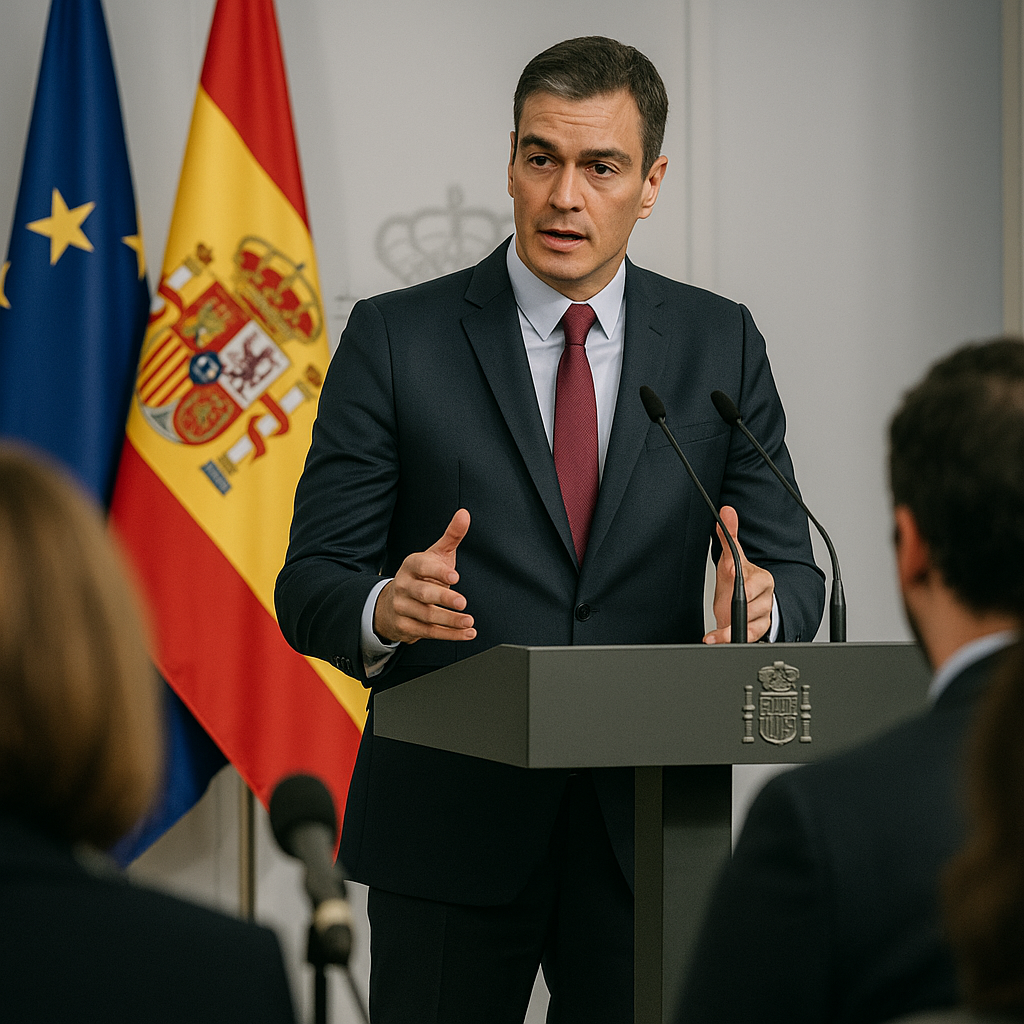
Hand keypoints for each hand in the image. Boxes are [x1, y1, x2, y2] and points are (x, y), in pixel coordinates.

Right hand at [373, 509, 476, 644]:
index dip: (438, 571)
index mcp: (411, 565)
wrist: (393, 603)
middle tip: (463, 602)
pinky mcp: (406, 626)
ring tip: (469, 621)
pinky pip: (428, 632)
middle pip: (423, 593)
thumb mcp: (435, 555)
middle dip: (443, 598)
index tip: (455, 577)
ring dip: (449, 620)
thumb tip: (465, 514)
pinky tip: (466, 633)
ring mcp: (403, 608)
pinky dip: (449, 634)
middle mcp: (404, 586)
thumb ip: (451, 535)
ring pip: (426, 616)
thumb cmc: (422, 575)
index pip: (422, 566)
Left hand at [704, 505, 774, 643]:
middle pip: (750, 603)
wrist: (744, 603)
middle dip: (735, 606)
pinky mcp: (759, 629)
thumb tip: (727, 511)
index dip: (740, 580)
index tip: (731, 574)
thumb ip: (728, 536)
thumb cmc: (738, 581)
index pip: (750, 579)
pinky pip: (749, 636)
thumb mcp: (731, 559)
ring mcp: (764, 614)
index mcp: (762, 578)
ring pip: (749, 621)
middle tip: (722, 607)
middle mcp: (766, 597)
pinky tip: (716, 638)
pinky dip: (730, 638)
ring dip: (731, 626)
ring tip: (719, 626)